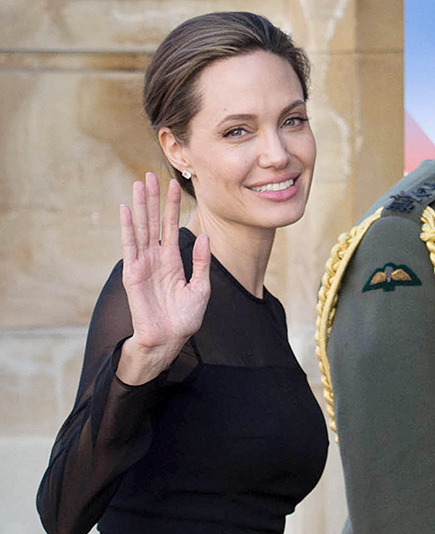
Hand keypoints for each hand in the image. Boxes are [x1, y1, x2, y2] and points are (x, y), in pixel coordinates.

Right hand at [117, 174, 210, 383]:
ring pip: (141, 228)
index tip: (173, 183)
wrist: (169, 340)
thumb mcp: (201, 287)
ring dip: (140, 206)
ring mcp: (143, 264)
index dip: (172, 205)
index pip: (171, 226)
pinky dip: (128, 228)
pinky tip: (127, 209)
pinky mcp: (133, 274)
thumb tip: (205, 235)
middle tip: (151, 174)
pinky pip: (129, 246)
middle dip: (153, 199)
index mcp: (172, 260)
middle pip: (153, 221)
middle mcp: (156, 258)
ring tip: (139, 184)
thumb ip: (202, 261)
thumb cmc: (185, 318)